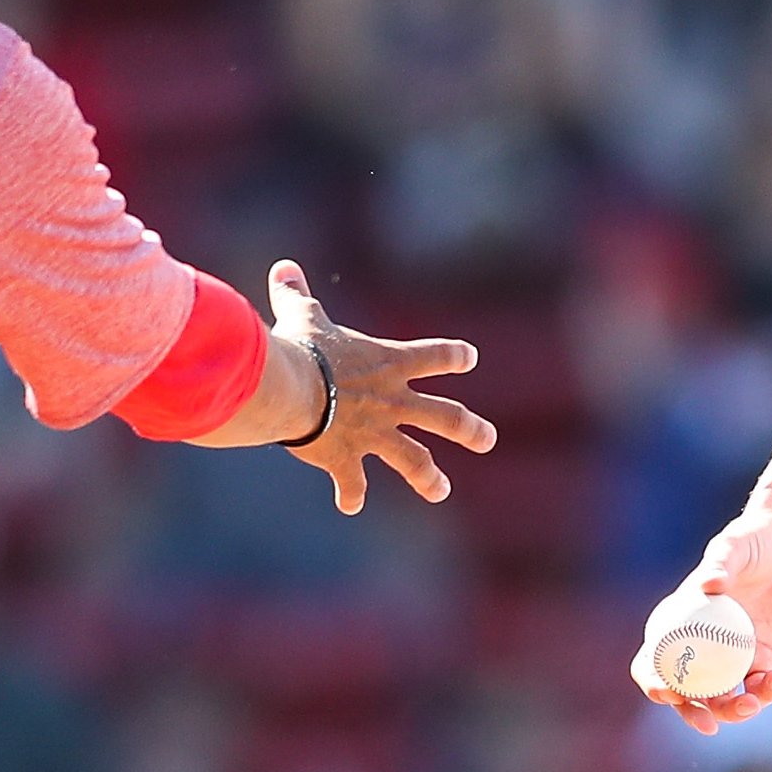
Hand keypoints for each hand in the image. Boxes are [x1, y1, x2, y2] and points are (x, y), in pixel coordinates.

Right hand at [268, 260, 494, 514]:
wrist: (292, 389)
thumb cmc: (300, 348)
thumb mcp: (300, 315)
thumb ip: (296, 293)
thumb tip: (283, 266)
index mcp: (390, 363)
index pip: (434, 355)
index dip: (453, 356)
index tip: (469, 358)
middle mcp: (392, 401)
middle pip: (445, 416)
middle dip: (470, 429)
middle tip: (488, 440)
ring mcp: (374, 433)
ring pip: (415, 459)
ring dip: (429, 477)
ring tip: (440, 490)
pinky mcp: (346, 459)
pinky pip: (353, 483)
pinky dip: (351, 494)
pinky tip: (350, 505)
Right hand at [632, 508, 771, 735]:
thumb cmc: (753, 540)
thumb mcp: (734, 544)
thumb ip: (721, 562)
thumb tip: (711, 586)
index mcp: (678, 622)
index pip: (653, 661)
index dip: (653, 681)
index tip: (668, 691)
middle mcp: (701, 646)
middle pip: (687, 693)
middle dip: (693, 714)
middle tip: (710, 723)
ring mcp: (732, 657)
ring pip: (725, 700)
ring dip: (734, 711)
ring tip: (753, 701)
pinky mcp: (764, 660)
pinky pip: (760, 688)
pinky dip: (767, 692)